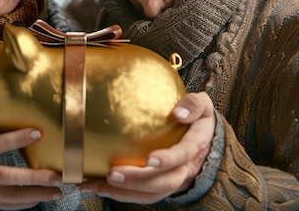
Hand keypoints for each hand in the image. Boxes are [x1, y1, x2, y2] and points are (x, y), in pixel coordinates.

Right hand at [0, 98, 62, 208]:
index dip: (16, 139)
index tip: (37, 133)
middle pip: (9, 177)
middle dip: (35, 178)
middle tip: (57, 176)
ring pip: (12, 197)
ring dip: (37, 194)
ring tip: (57, 191)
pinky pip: (9, 206)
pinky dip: (26, 203)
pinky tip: (43, 197)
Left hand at [78, 92, 215, 203]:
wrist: (203, 137)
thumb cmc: (197, 117)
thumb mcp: (201, 104)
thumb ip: (193, 105)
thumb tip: (178, 113)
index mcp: (195, 146)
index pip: (183, 155)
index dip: (168, 159)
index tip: (151, 159)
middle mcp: (185, 168)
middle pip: (165, 183)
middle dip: (138, 182)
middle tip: (112, 175)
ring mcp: (172, 179)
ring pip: (151, 194)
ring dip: (124, 193)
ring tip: (97, 186)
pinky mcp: (158, 185)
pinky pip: (140, 194)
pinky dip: (118, 193)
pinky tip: (96, 187)